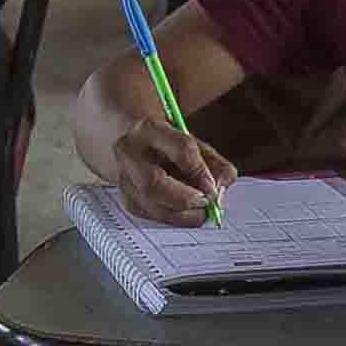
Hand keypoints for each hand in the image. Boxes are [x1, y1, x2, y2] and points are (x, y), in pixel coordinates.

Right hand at [109, 111, 238, 227]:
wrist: (131, 140)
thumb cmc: (167, 142)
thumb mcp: (193, 143)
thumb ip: (214, 163)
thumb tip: (222, 185)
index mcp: (149, 128)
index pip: (181, 150)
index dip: (201, 173)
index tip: (215, 187)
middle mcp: (129, 152)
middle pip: (154, 184)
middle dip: (186, 199)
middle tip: (206, 204)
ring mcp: (122, 176)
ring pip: (150, 205)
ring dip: (182, 214)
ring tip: (200, 210)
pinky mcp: (124, 197)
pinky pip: (149, 215)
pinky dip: (172, 217)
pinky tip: (184, 212)